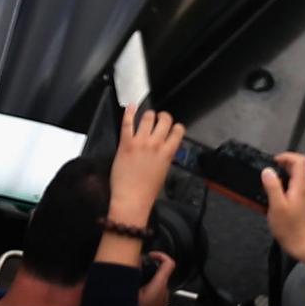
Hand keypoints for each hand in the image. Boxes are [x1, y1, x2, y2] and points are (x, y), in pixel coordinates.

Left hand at [108, 104, 184, 225]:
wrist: (132, 199)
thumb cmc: (147, 190)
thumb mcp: (164, 171)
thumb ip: (165, 156)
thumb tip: (163, 149)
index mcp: (168, 152)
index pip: (178, 130)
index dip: (176, 127)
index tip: (172, 128)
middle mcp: (156, 144)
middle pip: (165, 119)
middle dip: (163, 117)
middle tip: (159, 119)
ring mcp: (141, 142)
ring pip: (148, 117)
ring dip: (149, 115)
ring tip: (146, 117)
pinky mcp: (126, 144)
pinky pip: (128, 123)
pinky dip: (129, 112)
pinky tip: (131, 106)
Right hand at [135, 252, 176, 305]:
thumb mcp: (128, 295)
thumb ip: (130, 279)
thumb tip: (130, 267)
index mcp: (158, 286)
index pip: (169, 263)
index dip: (161, 255)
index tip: (152, 254)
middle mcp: (164, 292)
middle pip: (160, 274)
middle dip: (148, 271)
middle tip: (135, 270)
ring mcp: (162, 301)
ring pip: (156, 286)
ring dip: (146, 283)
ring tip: (132, 285)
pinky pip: (154, 296)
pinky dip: (146, 293)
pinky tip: (134, 298)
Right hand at [261, 150, 304, 268]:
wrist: (301, 243)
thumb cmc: (289, 227)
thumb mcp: (277, 206)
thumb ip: (272, 186)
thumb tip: (267, 171)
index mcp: (301, 185)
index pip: (300, 160)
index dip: (286, 156)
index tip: (273, 162)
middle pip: (297, 167)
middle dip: (281, 167)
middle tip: (266, 175)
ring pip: (294, 177)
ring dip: (281, 177)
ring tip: (267, 186)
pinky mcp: (303, 200)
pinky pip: (293, 186)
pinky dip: (283, 186)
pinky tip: (273, 196)